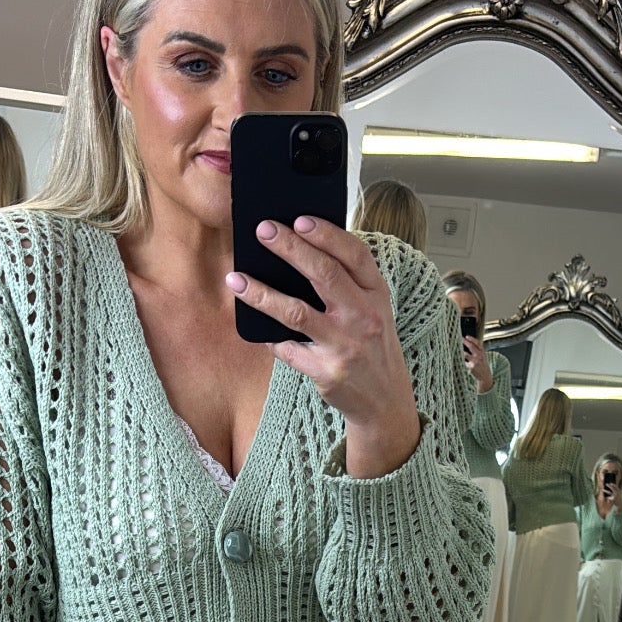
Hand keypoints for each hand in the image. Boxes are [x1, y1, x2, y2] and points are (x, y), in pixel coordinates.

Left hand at [228, 217, 420, 478]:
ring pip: (296, 312)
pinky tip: (254, 326)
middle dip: (289, 248)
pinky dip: (269, 336)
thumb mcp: (375, 309)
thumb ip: (350, 282)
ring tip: (236, 279)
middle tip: (262, 230)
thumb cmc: (372, 345)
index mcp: (377, 295)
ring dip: (261, 293)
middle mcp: (364, 317)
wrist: (385, 401)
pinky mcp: (326, 372)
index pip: (355, 255)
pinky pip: (287, 348)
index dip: (327, 234)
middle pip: (323, 275)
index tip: (299, 220)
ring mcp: (345, 346)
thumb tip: (301, 249)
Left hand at [462, 335, 493, 392]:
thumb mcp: (483, 356)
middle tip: (460, 339)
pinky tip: (459, 359)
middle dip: (465, 342)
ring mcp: (475, 362)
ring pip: (466, 354)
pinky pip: (464, 362)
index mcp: (483, 352)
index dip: (472, 339)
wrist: (485, 376)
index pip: (478, 343)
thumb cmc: (482, 364)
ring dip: (461, 351)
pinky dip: (461, 360)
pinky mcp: (471, 367)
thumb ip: (478, 350)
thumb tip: (468, 341)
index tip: (466, 336)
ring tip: (458, 349)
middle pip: (471, 347)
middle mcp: (479, 356)